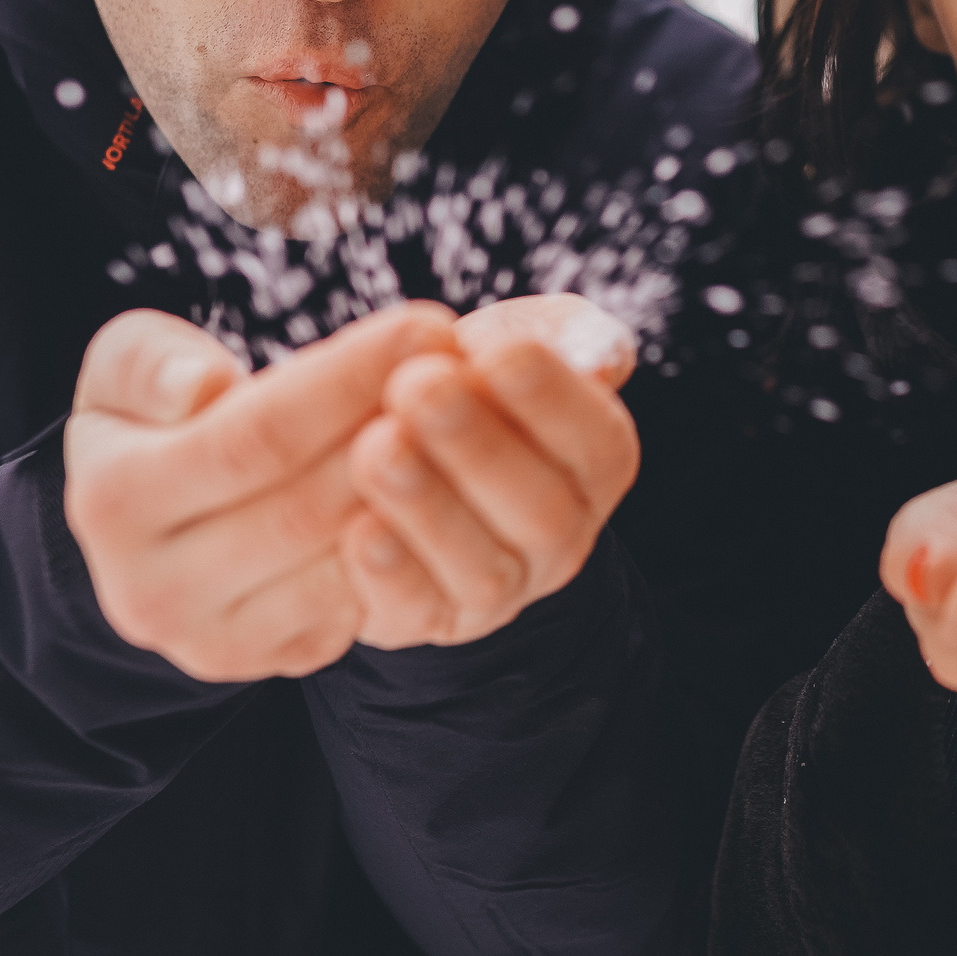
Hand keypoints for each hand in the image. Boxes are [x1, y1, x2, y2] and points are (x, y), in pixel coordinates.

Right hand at [63, 303, 456, 680]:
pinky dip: (420, 538)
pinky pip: (370, 601)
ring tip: (473, 415)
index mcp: (111, 503)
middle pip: (308, 507)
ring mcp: (220, 640)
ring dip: (425, 486)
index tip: (427, 324)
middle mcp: (154, 590)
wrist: (155, 525)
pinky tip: (456, 477)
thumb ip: (149, 363)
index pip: (254, 438)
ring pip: (347, 558)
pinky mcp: (283, 658)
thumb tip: (205, 389)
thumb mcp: (126, 370)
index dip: (348, 381)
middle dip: (403, 429)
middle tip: (469, 367)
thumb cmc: (156, 419)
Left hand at [340, 295, 641, 647]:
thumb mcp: (509, 344)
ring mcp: (497, 591)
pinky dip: (390, 572)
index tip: (495, 353)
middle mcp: (559, 540)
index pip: (598, 443)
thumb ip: (554, 335)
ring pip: (484, 572)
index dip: (552, 400)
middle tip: (418, 387)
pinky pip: (416, 610)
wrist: (392, 452)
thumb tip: (595, 356)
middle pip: (543, 512)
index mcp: (591, 466)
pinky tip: (358, 527)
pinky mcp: (426, 620)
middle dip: (479, 447)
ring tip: (377, 448)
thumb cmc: (463, 384)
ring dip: (430, 509)